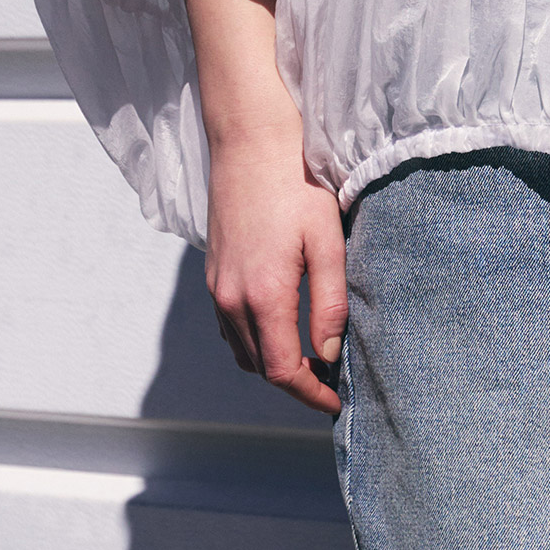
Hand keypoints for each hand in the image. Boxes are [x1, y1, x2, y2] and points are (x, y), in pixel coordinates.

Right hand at [204, 132, 347, 416]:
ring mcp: (217, 288)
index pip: (282, 370)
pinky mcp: (213, 275)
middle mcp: (231, 299)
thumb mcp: (327, 242)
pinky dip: (253, 342)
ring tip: (311, 363)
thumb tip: (329, 352)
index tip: (336, 403)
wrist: (250, 146)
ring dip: (273, 364)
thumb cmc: (297, 187)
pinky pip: (229, 328)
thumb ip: (330, 302)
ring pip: (242, 350)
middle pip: (260, 367)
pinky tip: (280, 331)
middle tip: (331, 384)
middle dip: (296, 383)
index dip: (310, 394)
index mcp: (263, 295)